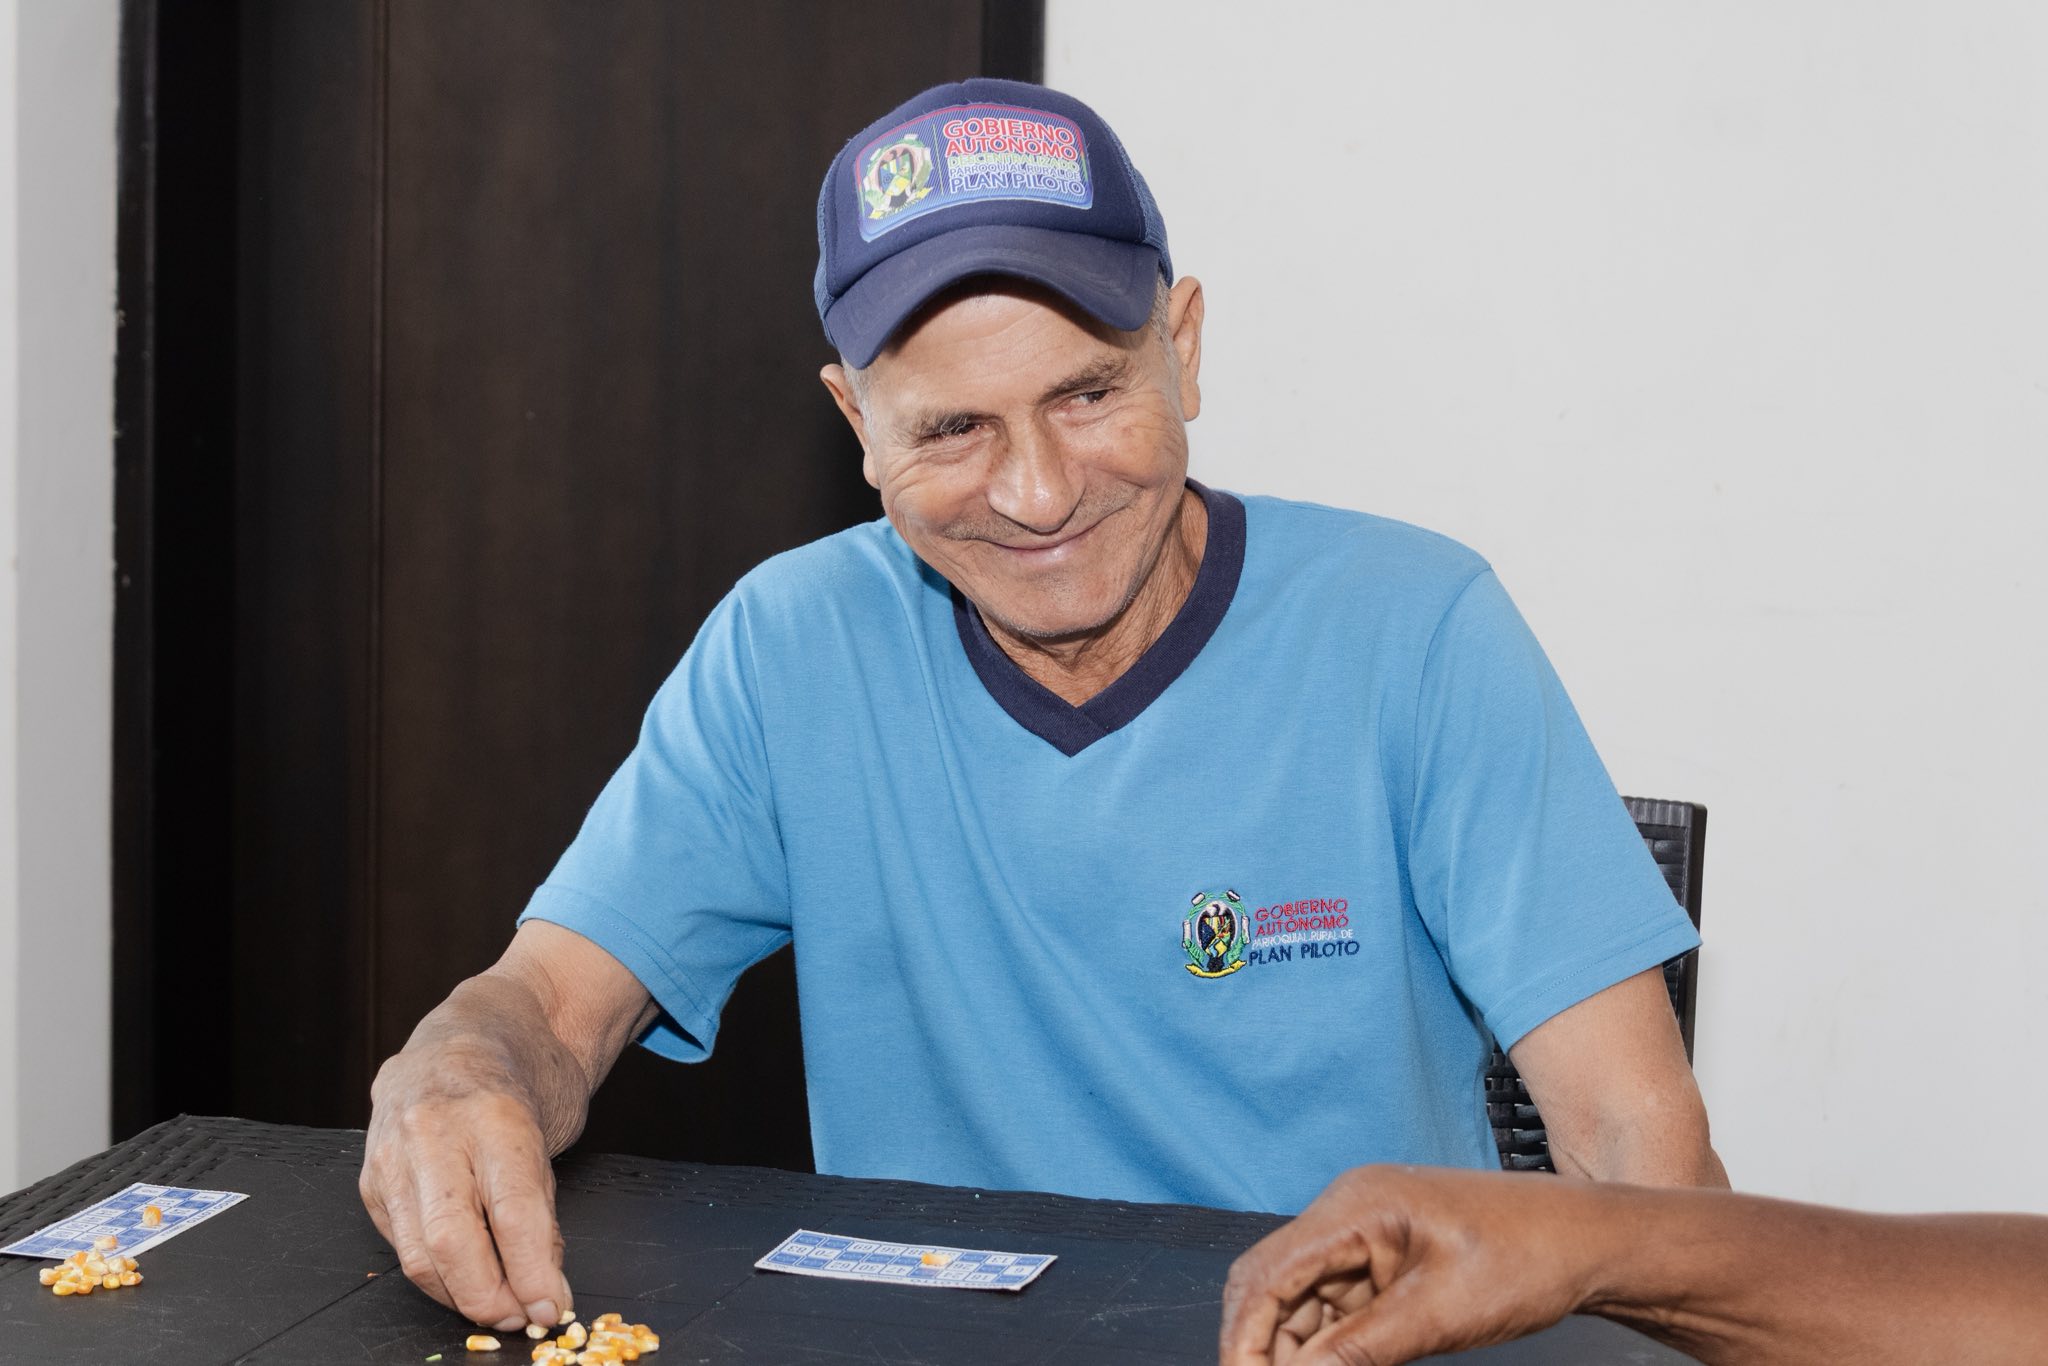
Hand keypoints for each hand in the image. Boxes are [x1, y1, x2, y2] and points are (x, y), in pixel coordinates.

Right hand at [359, 1042, 571, 1334]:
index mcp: (494, 1115)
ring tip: (494, 1304)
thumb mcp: (551, 1133)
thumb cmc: (522, 1079)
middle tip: (518, 1316)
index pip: (512, 1214)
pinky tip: (460, 1275)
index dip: (532, 1275)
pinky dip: (432, 1271)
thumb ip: (543, 1211)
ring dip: (457, 1295)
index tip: (549, 1308)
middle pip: (452, 1242)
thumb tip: (543, 1289)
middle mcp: (435, 1131)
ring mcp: (394, 1152)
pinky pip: (398, 1243)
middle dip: (487, 1297)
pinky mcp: (371, 1176)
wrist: (471, 1031)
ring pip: (416, 1253)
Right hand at [1218, 1165, 1604, 1365]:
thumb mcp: (1441, 1314)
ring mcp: (1365, 1235)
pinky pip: (1335, 1304)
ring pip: (1299, 1299)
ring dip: (1294, 1349)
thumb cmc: (1526, 1260)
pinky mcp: (1383, 1259)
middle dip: (1260, 1344)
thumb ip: (1361, 1349)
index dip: (1245, 1335)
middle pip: (1272, 1282)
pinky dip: (1327, 1345)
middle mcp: (1348, 1213)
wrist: (1588, 1241)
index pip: (1269, 1271)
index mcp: (1356, 1207)